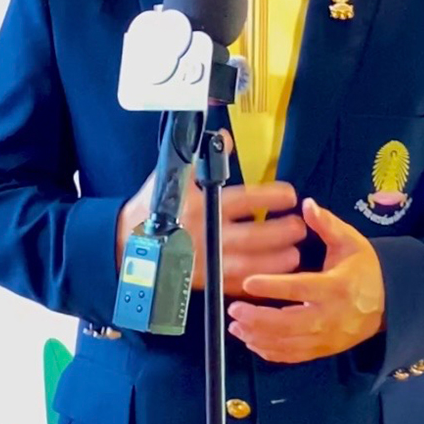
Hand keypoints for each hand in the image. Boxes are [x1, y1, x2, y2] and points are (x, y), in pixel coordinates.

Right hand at [115, 131, 305, 296]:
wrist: (125, 242)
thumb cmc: (151, 207)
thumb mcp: (173, 176)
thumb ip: (200, 157)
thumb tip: (226, 137)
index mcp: (201, 206)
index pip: (243, 199)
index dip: (269, 198)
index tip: (289, 194)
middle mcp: (206, 234)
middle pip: (251, 236)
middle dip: (279, 233)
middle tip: (299, 227)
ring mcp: (205, 261)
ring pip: (246, 265)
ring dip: (273, 262)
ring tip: (294, 256)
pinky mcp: (202, 281)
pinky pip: (232, 287)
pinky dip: (254, 286)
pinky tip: (272, 282)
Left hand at [227, 198, 385, 363]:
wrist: (390, 303)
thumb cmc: (365, 268)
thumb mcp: (351, 242)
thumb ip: (327, 224)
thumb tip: (307, 204)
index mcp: (336, 287)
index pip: (299, 288)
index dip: (272, 286)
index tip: (248, 282)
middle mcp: (330, 317)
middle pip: (288, 323)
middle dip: (257, 318)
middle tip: (234, 309)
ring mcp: (327, 338)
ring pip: (287, 344)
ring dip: (258, 337)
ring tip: (235, 325)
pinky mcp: (324, 350)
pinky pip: (293, 356)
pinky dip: (270, 352)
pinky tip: (252, 341)